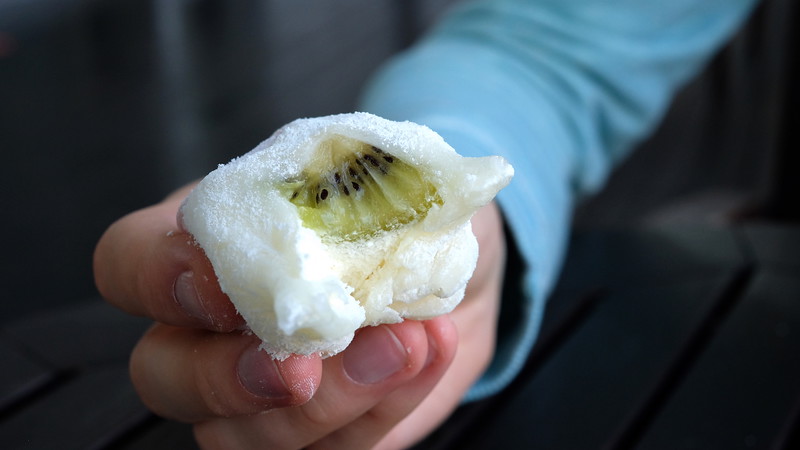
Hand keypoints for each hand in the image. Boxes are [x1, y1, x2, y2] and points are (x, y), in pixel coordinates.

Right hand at [94, 184, 504, 448]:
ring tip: (408, 343)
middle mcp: (213, 330)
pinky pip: (335, 449)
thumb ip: (338, 197)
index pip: (128, 265)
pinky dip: (389, 406)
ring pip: (245, 437)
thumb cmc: (392, 208)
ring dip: (332, 399)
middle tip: (300, 366)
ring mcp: (260, 395)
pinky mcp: (322, 435)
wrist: (448, 258)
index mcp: (204, 246)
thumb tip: (332, 236)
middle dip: (228, 380)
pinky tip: (429, 351)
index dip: (159, 279)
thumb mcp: (372, 178)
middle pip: (163, 376)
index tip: (224, 284)